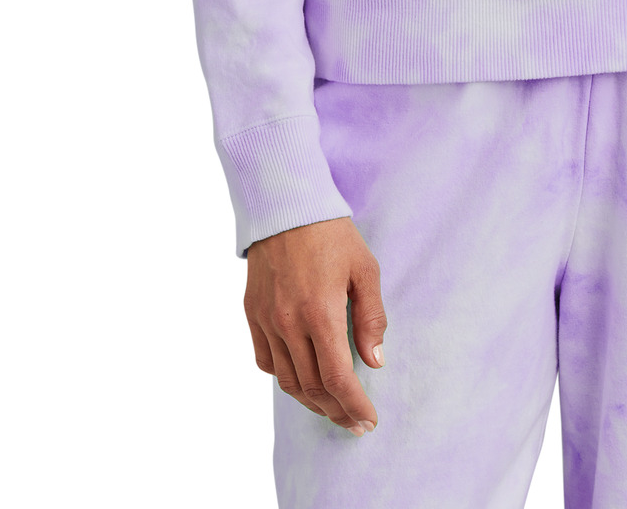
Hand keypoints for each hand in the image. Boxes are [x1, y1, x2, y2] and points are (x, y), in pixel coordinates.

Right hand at [244, 216, 387, 435]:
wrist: (285, 204)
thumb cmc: (331, 233)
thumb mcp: (364, 269)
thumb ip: (371, 318)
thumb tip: (374, 362)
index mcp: (321, 312)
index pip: (336, 379)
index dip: (353, 406)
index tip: (368, 420)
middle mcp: (289, 323)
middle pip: (311, 388)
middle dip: (336, 411)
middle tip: (355, 422)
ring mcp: (266, 320)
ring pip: (287, 381)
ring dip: (310, 402)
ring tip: (332, 408)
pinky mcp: (252, 314)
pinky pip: (266, 360)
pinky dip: (284, 377)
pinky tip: (302, 378)